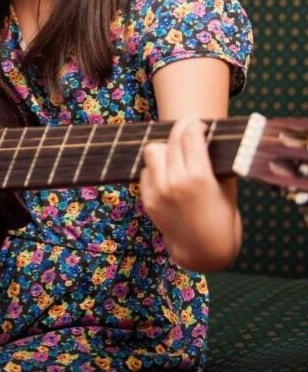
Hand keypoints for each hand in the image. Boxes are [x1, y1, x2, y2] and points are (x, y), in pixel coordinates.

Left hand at [139, 115, 238, 269]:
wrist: (204, 250)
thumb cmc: (222, 217)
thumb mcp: (227, 187)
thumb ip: (215, 162)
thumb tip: (206, 136)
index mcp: (199, 178)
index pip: (189, 137)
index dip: (192, 124)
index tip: (195, 120)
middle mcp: (175, 182)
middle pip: (170, 141)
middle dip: (180, 131)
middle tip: (187, 129)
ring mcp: (158, 192)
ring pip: (152, 151)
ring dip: (165, 149)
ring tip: (175, 154)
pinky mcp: (147, 200)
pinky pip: (146, 172)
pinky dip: (156, 169)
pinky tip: (168, 174)